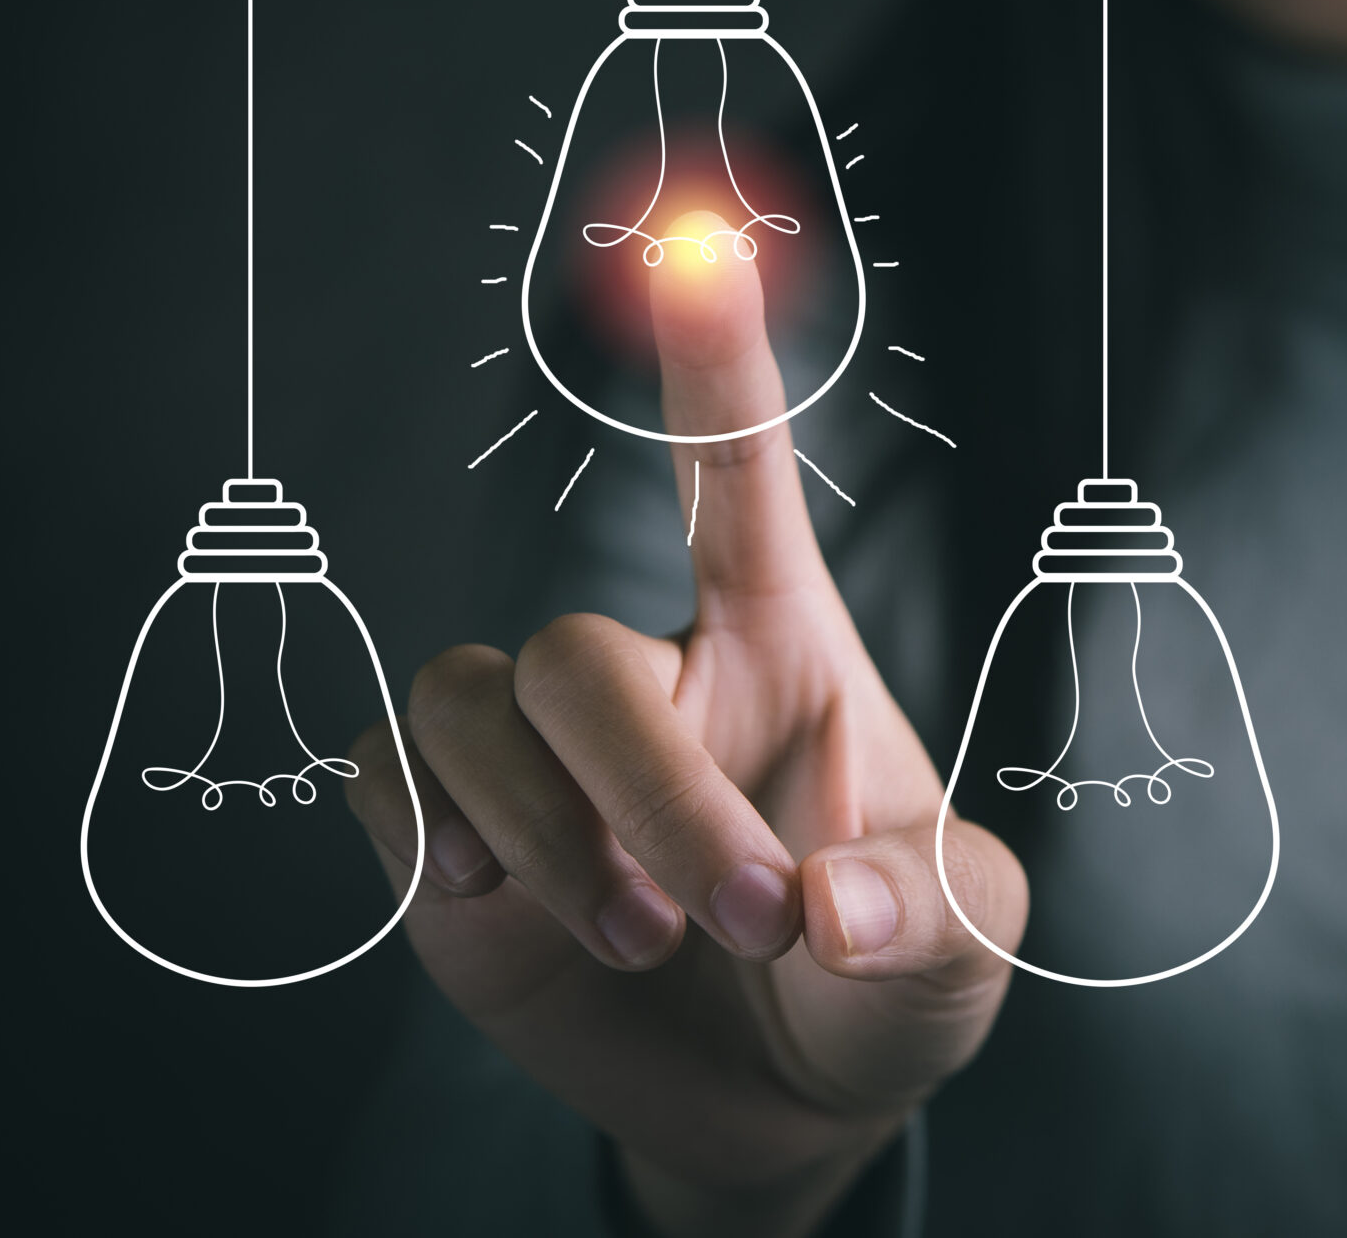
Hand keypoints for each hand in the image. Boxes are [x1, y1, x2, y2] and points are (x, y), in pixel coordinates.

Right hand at [345, 212, 1025, 1237]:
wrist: (780, 1106)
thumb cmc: (884, 984)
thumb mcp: (957, 953)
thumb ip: (925, 917)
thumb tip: (828, 909)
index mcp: (785, 647)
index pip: (740, 476)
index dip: (715, 364)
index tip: (694, 241)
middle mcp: (652, 671)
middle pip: (579, 657)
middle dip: (649, 794)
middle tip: (742, 918)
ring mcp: (541, 755)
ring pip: (473, 705)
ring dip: (550, 834)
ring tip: (639, 938)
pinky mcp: (452, 838)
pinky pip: (388, 778)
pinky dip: (430, 837)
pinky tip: (492, 905)